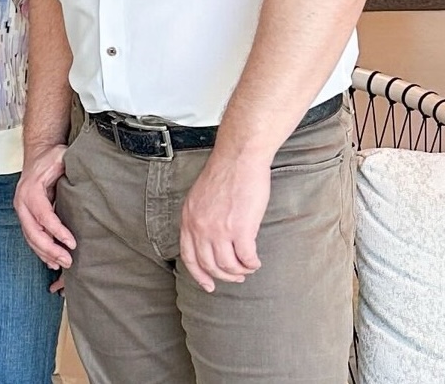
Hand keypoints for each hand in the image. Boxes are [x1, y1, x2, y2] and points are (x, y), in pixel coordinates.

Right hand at [14, 144, 75, 269]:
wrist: (37, 155)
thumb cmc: (50, 158)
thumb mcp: (60, 157)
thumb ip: (69, 167)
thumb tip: (86, 175)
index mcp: (30, 191)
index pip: (43, 216)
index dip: (57, 231)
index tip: (72, 243)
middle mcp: (22, 203)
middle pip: (33, 232)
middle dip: (50, 250)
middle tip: (68, 261)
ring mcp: (22, 211)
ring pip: (30, 238)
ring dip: (45, 254)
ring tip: (62, 264)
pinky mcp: (26, 216)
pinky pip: (31, 237)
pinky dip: (40, 251)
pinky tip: (51, 261)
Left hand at [180, 155, 270, 291]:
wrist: (238, 160)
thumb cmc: (224, 175)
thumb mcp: (200, 198)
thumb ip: (200, 219)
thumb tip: (207, 239)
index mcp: (188, 219)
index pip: (188, 256)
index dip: (198, 275)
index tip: (208, 285)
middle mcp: (199, 227)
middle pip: (209, 265)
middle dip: (224, 276)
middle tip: (236, 277)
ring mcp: (218, 230)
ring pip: (228, 265)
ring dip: (240, 271)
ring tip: (248, 267)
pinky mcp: (240, 229)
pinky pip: (246, 258)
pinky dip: (252, 264)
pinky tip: (256, 261)